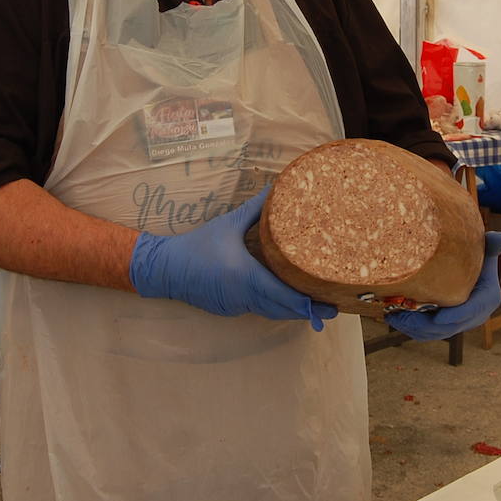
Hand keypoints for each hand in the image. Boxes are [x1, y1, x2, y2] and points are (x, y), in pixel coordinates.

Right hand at [129, 188, 337, 330]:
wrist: (166, 269)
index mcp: (246, 275)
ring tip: (319, 306)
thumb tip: (276, 188)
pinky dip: (277, 308)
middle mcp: (245, 296)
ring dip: (294, 311)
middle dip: (309, 309)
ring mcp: (237, 306)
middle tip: (334, 306)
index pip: (284, 295)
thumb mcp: (228, 224)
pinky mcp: (231, 310)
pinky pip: (260, 311)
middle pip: (284, 309)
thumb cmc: (198, 245)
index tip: (329, 303)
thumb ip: (255, 210)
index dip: (308, 302)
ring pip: (273, 313)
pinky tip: (290, 302)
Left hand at [386, 231, 500, 340]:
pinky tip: (394, 316)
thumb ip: (490, 245)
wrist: (468, 264)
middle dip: (424, 325)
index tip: (438, 317)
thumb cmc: (475, 254)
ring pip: (433, 333)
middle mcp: (473, 316)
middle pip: (448, 328)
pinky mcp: (443, 325)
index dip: (456, 316)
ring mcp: (457, 323)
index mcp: (487, 298)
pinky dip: (409, 327)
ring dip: (412, 327)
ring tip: (393, 315)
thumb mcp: (484, 249)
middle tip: (404, 315)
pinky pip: (425, 332)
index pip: (472, 311)